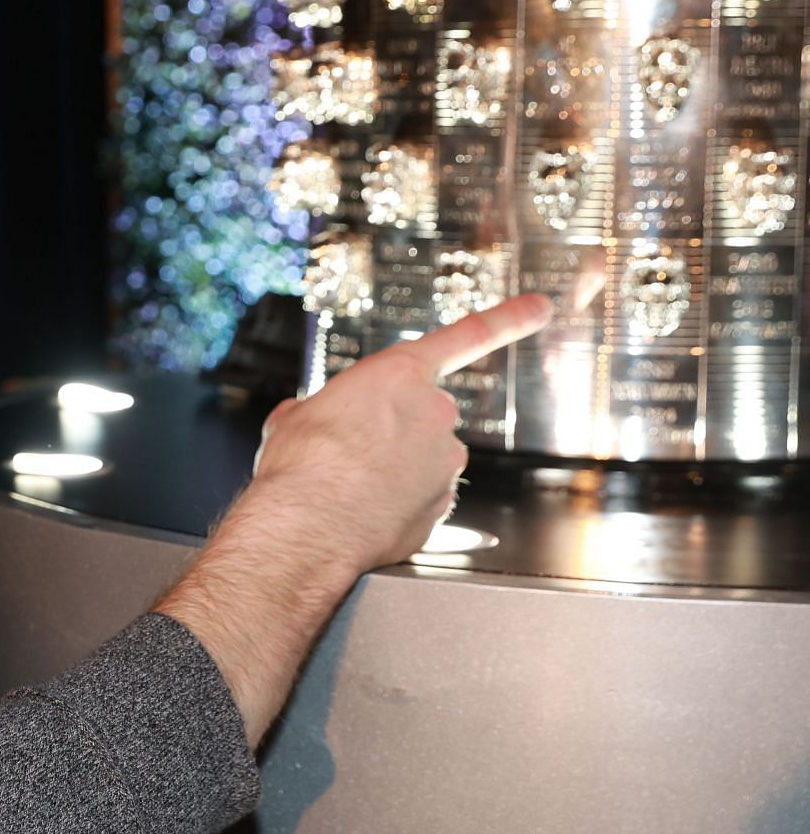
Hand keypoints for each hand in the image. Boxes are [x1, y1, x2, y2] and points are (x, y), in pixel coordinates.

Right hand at [250, 292, 552, 574]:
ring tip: (346, 486)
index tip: (539, 307)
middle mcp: (434, 413)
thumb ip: (317, 410)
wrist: (309, 526)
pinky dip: (394, 505)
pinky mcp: (443, 506)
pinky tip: (359, 512)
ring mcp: (445, 462)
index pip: (465, 337)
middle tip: (346, 452)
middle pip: (420, 415)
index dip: (508, 318)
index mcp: (399, 374)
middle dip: (391, 431)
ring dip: (391, 470)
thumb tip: (304, 419)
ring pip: (421, 460)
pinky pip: (419, 499)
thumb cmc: (302, 467)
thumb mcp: (293, 419)